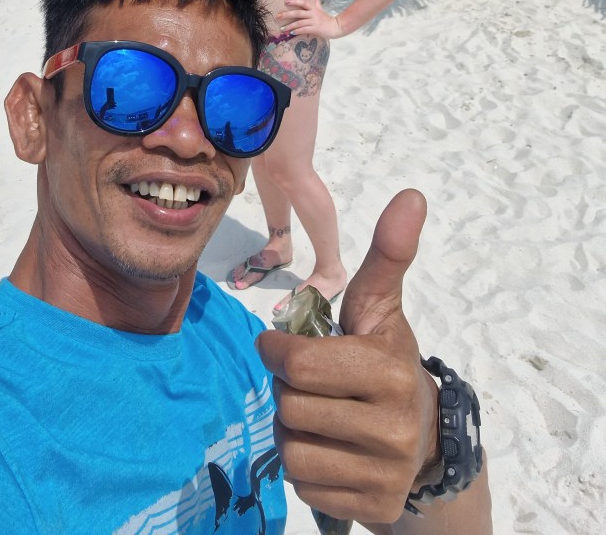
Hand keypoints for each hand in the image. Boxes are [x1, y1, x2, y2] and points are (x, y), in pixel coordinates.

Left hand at [255, 189, 439, 525]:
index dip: (277, 353)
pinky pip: (304, 486)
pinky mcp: (374, 506)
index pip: (299, 364)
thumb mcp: (380, 307)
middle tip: (310, 386)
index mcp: (389, 368)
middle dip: (288, 392)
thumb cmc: (383, 358)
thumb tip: (412, 194)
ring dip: (293, 431)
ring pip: (292, 449)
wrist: (422, 438)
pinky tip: (332, 451)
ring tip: (322, 417)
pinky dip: (307, 468)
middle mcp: (393, 423)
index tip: (281, 348)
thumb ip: (388, 254)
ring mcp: (386, 471)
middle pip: (290, 407)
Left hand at [276, 0, 340, 38]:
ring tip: (282, 29)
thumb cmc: (326, 18)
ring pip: (299, 23)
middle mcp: (313, 14)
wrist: (335, 27)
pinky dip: (297, 31)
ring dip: (289, 26)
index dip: (295, 1)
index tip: (286, 1)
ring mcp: (314, 22)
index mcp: (313, 8)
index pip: (303, 2)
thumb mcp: (320, 9)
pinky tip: (291, 33)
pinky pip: (304, 30)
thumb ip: (315, 2)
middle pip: (298, 13)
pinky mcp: (315, 29)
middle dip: (287, 14)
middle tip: (277, 16)